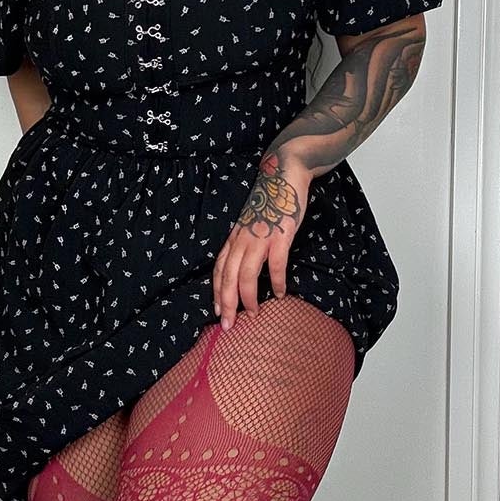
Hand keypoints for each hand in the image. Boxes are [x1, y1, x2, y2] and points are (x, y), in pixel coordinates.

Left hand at [211, 151, 310, 328]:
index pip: (219, 270)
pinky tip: (279, 294)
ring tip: (252, 315)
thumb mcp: (249, 224)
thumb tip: (244, 268)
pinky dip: (276, 281)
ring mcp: (260, 238)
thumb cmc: (269, 203)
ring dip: (248, 298)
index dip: (216, 293)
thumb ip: (245, 244)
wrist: (283, 174)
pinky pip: (276, 264)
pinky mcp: (280, 235)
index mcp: (234, 238)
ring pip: (246, 274)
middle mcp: (242, 240)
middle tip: (228, 326)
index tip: (216, 313)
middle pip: (227, 277)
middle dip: (226, 304)